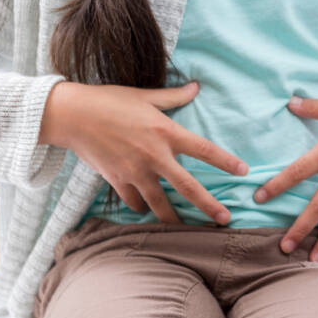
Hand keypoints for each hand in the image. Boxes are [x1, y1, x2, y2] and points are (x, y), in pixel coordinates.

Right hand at [39, 80, 247, 224]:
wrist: (74, 116)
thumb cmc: (110, 100)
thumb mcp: (145, 96)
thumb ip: (174, 96)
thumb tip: (197, 87)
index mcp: (165, 132)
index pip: (203, 149)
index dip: (225, 161)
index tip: (244, 171)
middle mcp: (154, 156)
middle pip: (187, 187)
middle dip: (208, 206)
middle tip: (225, 220)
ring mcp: (135, 172)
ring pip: (160, 204)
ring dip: (176, 219)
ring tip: (188, 230)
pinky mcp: (117, 182)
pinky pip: (135, 202)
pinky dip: (142, 208)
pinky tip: (148, 212)